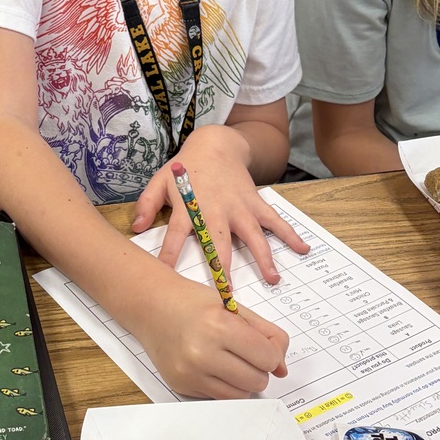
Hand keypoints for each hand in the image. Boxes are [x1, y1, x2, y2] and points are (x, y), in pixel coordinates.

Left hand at [130, 125, 308, 283]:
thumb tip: (136, 228)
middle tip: (228, 295)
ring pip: (253, 236)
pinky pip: (275, 221)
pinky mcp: (255, 203)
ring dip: (264, 257)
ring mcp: (239, 207)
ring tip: (273, 279)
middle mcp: (216, 210)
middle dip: (223, 269)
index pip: (177, 236)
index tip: (168, 278)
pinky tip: (303, 249)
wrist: (215, 144)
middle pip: (219, 243)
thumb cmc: (184, 169)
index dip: (170, 256)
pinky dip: (290, 234)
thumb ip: (147, 205)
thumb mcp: (159, 182)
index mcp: (190, 207)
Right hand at [136, 273, 288, 398]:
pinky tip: (211, 365)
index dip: (271, 353)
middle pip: (257, 380)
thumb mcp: (233, 306)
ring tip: (229, 359)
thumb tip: (283, 368)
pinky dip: (223, 385)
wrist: (151, 306)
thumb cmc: (192, 302)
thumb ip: (266, 333)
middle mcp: (203, 352)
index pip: (267, 357)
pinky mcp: (182, 386)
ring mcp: (190, 373)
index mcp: (219, 325)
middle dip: (258, 368)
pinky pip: (219, 397)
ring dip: (243, 380)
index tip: (262, 346)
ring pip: (240, 394)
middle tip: (243, 351)